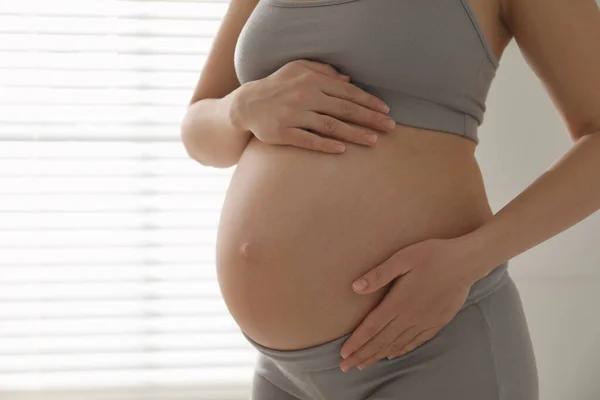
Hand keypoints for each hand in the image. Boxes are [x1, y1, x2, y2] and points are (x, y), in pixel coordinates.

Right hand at [233, 59, 395, 153]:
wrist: (246, 104)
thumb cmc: (276, 86)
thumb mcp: (297, 69)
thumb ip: (322, 70)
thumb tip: (347, 79)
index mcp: (312, 80)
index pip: (347, 92)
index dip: (368, 102)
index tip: (385, 111)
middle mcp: (305, 96)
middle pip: (344, 109)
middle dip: (369, 118)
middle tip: (390, 127)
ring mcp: (294, 115)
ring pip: (330, 126)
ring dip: (354, 134)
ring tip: (373, 141)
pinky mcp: (283, 133)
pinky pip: (308, 140)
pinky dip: (325, 145)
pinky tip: (341, 150)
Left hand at [339, 237, 481, 371]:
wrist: (466, 262)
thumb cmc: (433, 255)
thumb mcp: (403, 258)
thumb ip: (379, 274)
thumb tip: (356, 287)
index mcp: (399, 301)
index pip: (372, 327)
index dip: (357, 342)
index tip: (343, 354)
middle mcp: (410, 316)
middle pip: (381, 340)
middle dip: (362, 355)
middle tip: (346, 367)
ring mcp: (425, 321)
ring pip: (397, 344)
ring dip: (378, 355)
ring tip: (363, 364)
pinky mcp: (437, 322)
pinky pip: (415, 341)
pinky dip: (401, 350)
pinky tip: (392, 355)